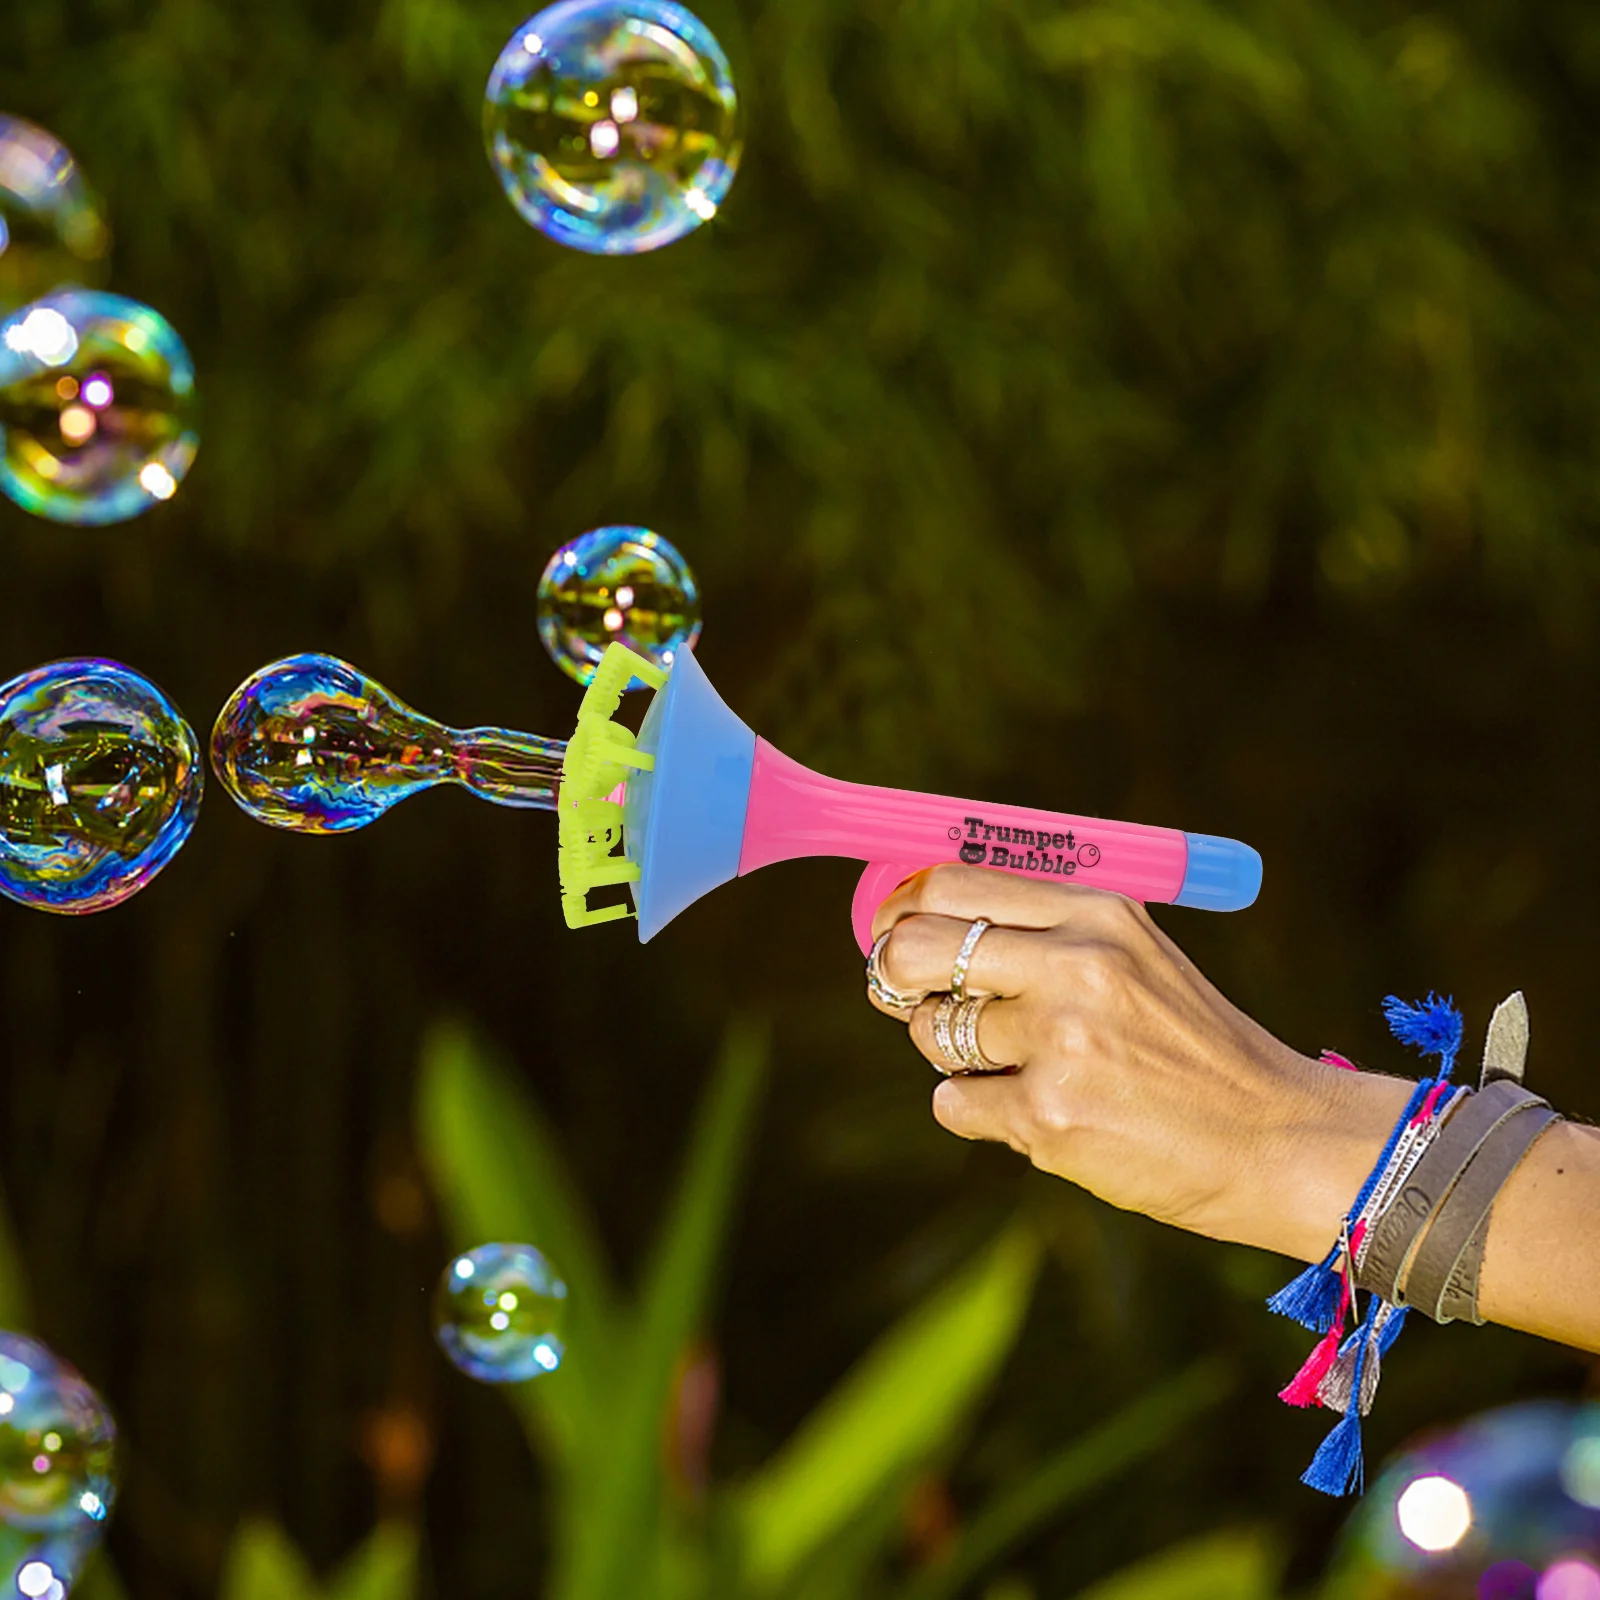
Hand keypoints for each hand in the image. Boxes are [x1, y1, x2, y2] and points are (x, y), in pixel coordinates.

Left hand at [869, 865, 1411, 1262]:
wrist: (1277, 1139)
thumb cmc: (1191, 1048)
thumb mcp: (1132, 955)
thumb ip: (1040, 931)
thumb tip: (917, 918)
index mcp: (1097, 912)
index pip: (952, 883)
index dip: (901, 908)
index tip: (891, 931)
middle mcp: (1076, 964)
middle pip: (916, 948)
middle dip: (893, 976)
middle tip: (906, 998)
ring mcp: (1061, 1041)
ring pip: (932, 1034)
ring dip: (956, 1055)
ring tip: (1022, 1068)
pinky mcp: (1049, 1114)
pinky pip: (954, 1103)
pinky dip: (979, 1112)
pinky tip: (1041, 1114)